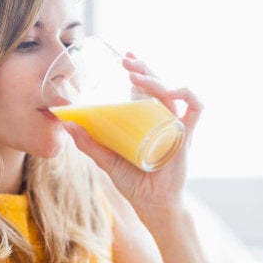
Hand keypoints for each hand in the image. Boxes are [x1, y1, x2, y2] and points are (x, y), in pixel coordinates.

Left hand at [63, 52, 202, 221]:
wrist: (151, 204)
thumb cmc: (132, 181)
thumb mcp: (106, 159)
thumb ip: (88, 143)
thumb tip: (66, 123)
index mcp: (145, 119)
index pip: (145, 87)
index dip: (138, 70)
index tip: (124, 58)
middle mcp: (161, 118)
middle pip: (158, 84)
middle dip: (144, 68)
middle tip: (125, 62)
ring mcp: (175, 125)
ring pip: (172, 92)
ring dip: (155, 79)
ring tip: (136, 76)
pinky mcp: (186, 136)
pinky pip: (195, 109)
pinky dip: (188, 96)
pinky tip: (173, 92)